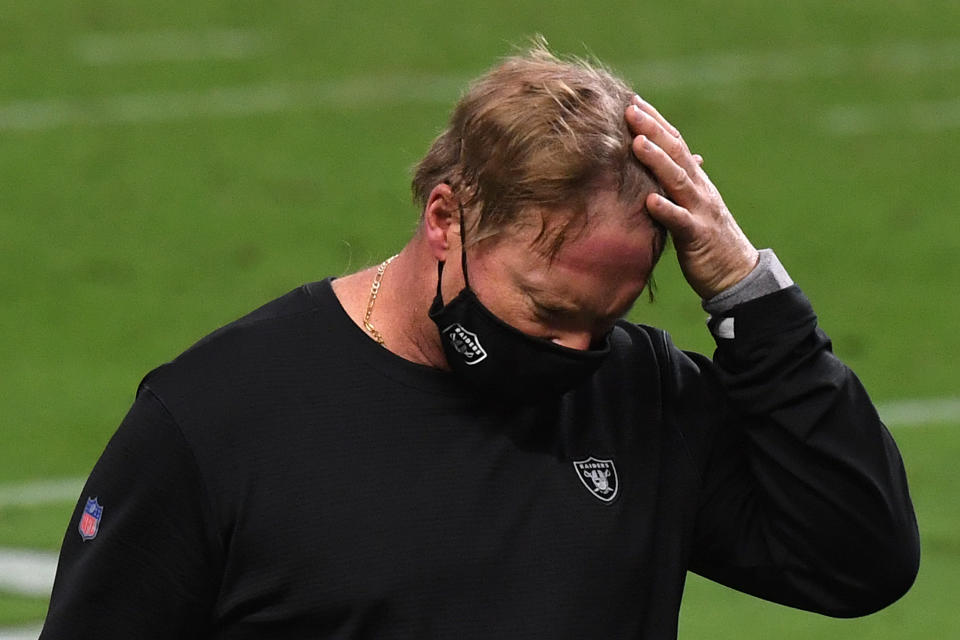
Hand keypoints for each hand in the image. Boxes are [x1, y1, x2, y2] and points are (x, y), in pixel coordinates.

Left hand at [625, 96, 758, 299]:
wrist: (736, 274)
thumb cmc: (708, 240)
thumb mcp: (692, 207)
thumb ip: (678, 185)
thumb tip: (667, 163)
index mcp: (696, 181)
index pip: (675, 143)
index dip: (656, 121)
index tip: (633, 101)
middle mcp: (699, 189)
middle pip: (676, 152)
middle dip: (653, 129)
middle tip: (629, 109)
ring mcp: (700, 211)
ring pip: (678, 180)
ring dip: (657, 160)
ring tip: (637, 143)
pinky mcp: (698, 236)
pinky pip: (680, 221)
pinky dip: (666, 209)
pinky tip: (649, 200)